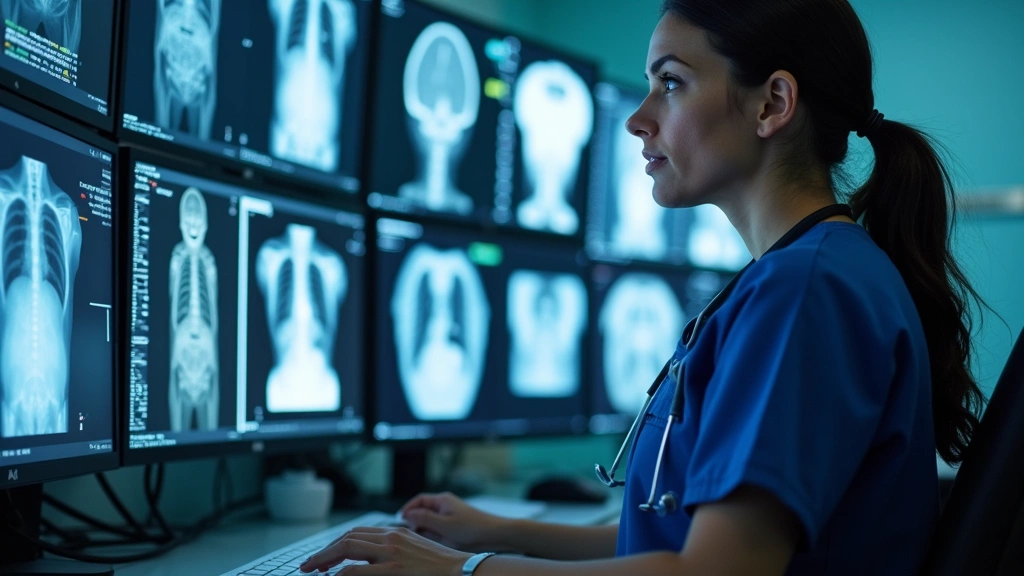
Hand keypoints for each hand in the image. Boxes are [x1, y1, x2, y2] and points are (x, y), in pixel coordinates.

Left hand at [298, 526, 470, 575]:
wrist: (463, 571)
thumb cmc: (442, 566)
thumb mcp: (415, 551)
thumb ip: (394, 550)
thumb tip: (373, 559)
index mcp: (396, 532)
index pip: (356, 533)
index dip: (336, 544)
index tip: (324, 556)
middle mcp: (391, 538)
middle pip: (347, 538)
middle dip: (324, 552)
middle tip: (309, 566)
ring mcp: (391, 553)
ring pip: (346, 549)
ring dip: (324, 560)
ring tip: (312, 571)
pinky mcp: (392, 570)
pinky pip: (355, 571)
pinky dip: (339, 575)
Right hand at [399, 492, 507, 551]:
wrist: (493, 534)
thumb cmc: (470, 528)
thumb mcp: (444, 525)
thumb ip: (424, 518)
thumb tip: (407, 514)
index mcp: (442, 500)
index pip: (419, 500)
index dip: (408, 509)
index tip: (400, 521)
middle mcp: (445, 505)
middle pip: (423, 510)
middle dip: (417, 522)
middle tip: (415, 533)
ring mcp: (450, 514)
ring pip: (430, 521)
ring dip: (427, 529)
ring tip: (429, 538)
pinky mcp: (454, 524)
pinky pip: (439, 527)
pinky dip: (435, 534)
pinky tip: (438, 541)